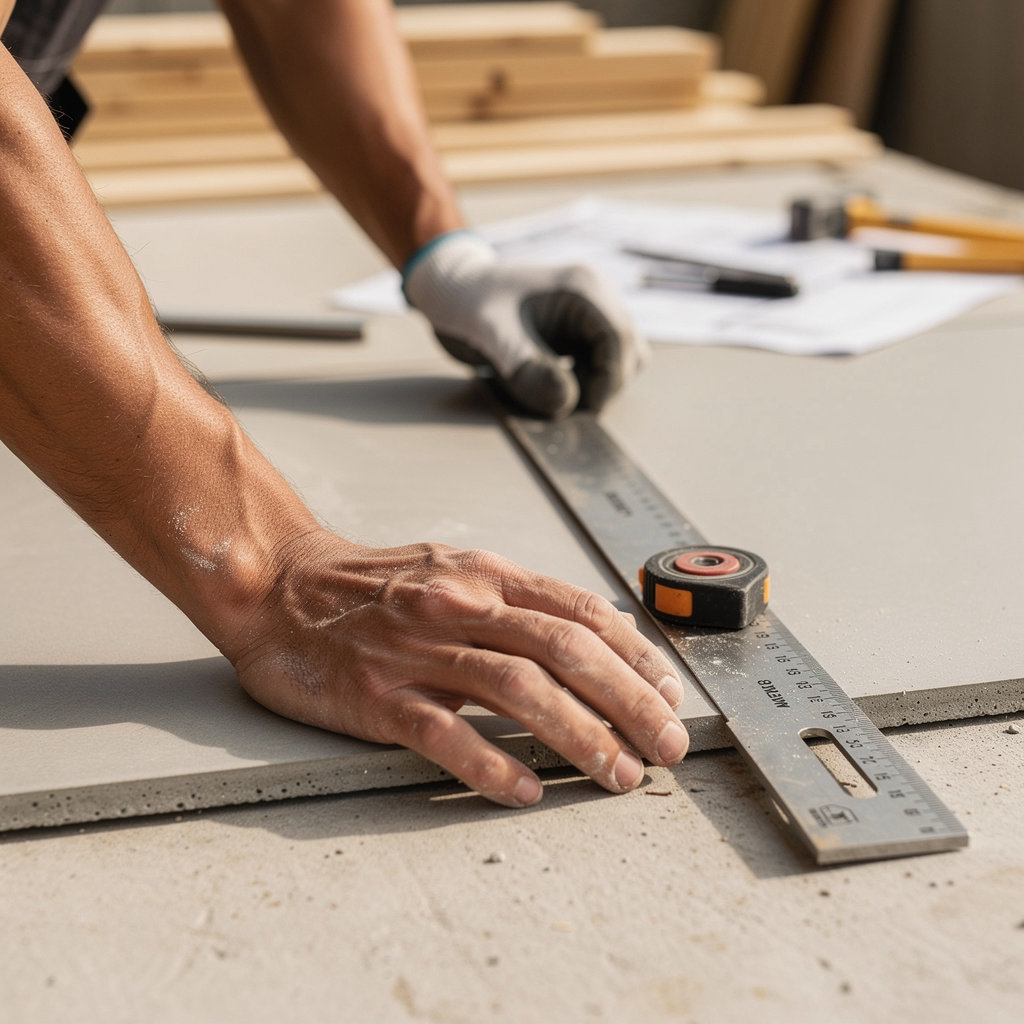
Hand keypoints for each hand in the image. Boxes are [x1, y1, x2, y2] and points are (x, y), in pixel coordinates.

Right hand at [229, 532, 687, 806]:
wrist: (280, 587)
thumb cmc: (373, 587)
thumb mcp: (455, 571)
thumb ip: (522, 601)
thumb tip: (599, 635)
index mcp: (484, 576)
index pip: (579, 611)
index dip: (635, 655)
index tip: (669, 693)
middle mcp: (458, 606)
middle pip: (564, 651)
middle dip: (629, 701)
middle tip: (669, 745)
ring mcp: (417, 650)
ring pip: (518, 690)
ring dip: (581, 736)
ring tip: (619, 773)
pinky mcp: (377, 696)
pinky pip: (445, 734)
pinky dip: (492, 764)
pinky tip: (527, 790)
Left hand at [402, 232, 648, 417]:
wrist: (451, 289)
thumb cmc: (467, 303)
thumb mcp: (492, 337)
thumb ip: (527, 368)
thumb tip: (566, 401)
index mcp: (582, 289)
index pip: (621, 341)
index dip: (608, 382)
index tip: (583, 412)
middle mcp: (595, 296)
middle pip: (628, 352)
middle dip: (603, 387)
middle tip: (562, 409)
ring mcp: (589, 313)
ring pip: (619, 360)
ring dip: (596, 386)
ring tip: (552, 394)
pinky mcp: (579, 330)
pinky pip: (600, 362)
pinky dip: (585, 382)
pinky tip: (551, 385)